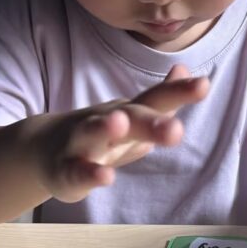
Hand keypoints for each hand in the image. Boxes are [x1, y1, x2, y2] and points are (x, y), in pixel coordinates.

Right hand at [27, 65, 207, 202]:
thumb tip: (187, 70)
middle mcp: (106, 122)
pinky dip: (90, 174)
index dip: (178, 92)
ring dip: (106, 128)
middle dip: (152, 122)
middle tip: (175, 129)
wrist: (42, 149)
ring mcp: (82, 144)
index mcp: (128, 113)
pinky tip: (105, 177)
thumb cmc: (100, 136)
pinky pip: (77, 172)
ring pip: (93, 133)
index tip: (204, 85)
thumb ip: (162, 97)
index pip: (155, 99)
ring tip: (120, 125)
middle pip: (130, 117)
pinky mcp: (65, 171)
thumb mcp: (133, 116)